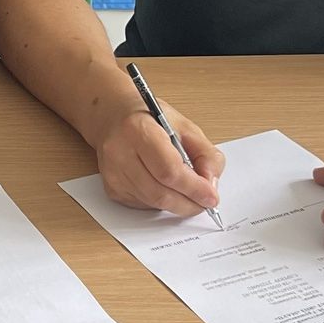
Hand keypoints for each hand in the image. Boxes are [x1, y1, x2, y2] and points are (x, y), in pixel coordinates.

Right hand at [91, 101, 223, 217]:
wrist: (113, 118)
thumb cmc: (150, 119)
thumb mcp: (185, 126)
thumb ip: (205, 154)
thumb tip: (210, 185)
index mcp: (139, 130)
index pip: (169, 170)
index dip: (194, 188)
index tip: (212, 197)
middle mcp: (120, 153)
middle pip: (160, 193)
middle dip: (189, 203)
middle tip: (205, 203)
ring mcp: (113, 174)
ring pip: (153, 203)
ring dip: (177, 204)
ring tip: (190, 195)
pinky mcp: (111, 188)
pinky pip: (144, 205)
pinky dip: (162, 203)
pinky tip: (167, 188)